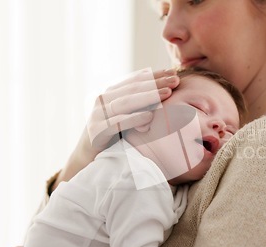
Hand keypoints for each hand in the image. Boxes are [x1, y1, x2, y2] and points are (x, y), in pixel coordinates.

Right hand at [54, 68, 179, 190]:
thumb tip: (160, 84)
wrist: (89, 156)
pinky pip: (117, 123)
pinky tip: (149, 117)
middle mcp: (103, 100)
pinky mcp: (96, 131)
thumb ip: (138, 101)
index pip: (135, 79)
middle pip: (133, 89)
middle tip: (175, 80)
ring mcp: (98, 115)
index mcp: (111, 93)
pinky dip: (134, 119)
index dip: (155, 75)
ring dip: (148, 97)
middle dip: (156, 83)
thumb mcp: (127, 114)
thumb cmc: (114, 134)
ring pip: (125, 102)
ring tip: (167, 93)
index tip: (173, 71)